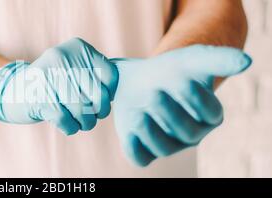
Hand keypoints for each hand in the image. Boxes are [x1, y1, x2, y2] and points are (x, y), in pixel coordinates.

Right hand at [0, 38, 117, 134]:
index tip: (99, 102)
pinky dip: (70, 127)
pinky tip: (68, 126)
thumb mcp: (74, 70)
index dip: (109, 95)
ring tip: (82, 124)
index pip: (109, 76)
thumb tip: (113, 96)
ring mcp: (48, 75)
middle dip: (98, 113)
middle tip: (92, 117)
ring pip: (82, 110)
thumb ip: (96, 76)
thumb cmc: (54, 85)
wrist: (15, 91)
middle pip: (98, 95)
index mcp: (77, 47)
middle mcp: (62, 56)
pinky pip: (64, 119)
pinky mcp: (37, 96)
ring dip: (85, 123)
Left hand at [112, 45, 251, 166]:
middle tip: (155, 93)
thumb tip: (246, 62)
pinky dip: (134, 147)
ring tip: (138, 111)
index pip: (211, 114)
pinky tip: (130, 127)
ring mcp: (168, 145)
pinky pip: (140, 158)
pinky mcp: (144, 150)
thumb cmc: (172, 71)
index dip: (196, 98)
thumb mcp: (194, 60)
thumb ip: (219, 59)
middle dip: (170, 112)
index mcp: (210, 115)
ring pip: (164, 148)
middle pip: (188, 133)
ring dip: (150, 130)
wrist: (140, 79)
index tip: (182, 80)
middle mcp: (192, 134)